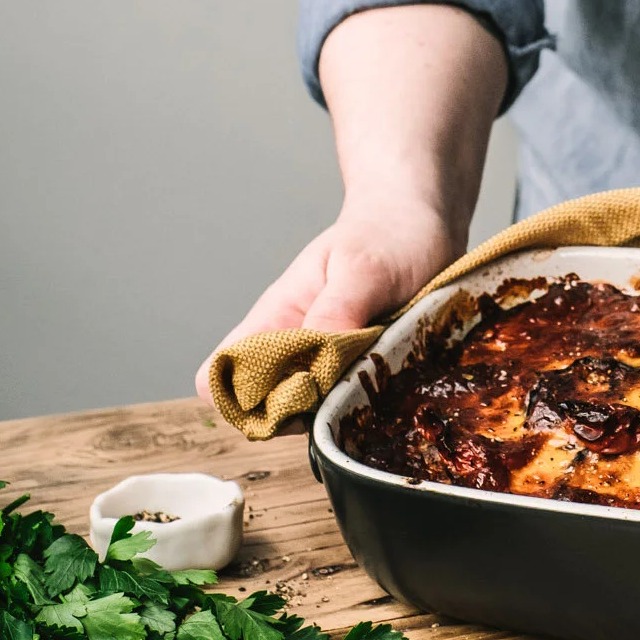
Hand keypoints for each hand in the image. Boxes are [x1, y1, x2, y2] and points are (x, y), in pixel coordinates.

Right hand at [195, 201, 460, 402]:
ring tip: (382, 382)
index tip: (294, 397)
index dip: (241, 402)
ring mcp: (326, 367)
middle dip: (304, 416)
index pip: (218, 379)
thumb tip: (313, 371)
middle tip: (352, 390)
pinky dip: (370, 408)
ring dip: (342, 413)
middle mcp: (293, 350)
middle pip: (266, 413)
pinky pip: (351, 409)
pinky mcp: (360, 376)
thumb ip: (336, 313)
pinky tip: (396, 387)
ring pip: (312, 417)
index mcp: (274, 320)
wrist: (421, 222)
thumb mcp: (362, 268)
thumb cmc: (384, 236)